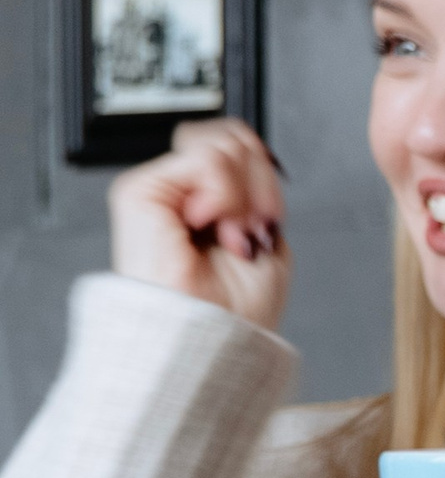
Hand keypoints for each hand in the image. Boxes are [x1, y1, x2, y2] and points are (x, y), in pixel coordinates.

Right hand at [107, 118, 288, 330]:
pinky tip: (213, 226)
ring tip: (231, 236)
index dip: (266, 175)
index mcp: (206, 205)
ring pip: (222, 145)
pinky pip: (205, 158)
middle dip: (260, 184)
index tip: (270, 221)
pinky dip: (227, 194)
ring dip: (244, 197)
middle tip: (252, 230)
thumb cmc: (238, 311)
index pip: (237, 147)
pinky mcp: (139, 191)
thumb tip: (247, 148)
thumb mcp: (266, 238)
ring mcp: (159, 190)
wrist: (216, 340)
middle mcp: (179, 195)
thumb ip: (253, 189)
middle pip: (232, 137)